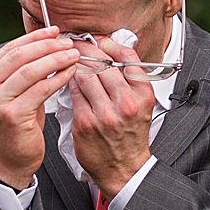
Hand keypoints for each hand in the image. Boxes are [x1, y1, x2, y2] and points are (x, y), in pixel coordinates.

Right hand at [0, 27, 81, 189]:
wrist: (9, 161)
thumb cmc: (16, 126)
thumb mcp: (12, 94)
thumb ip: (21, 71)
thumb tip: (47, 42)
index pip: (9, 49)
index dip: (34, 38)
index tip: (54, 31)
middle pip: (18, 56)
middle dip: (46, 46)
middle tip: (67, 42)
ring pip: (29, 70)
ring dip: (54, 59)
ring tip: (72, 55)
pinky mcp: (11, 115)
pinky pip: (39, 90)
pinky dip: (57, 78)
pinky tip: (70, 73)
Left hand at [67, 37, 155, 198]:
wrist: (125, 169)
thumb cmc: (131, 136)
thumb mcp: (142, 104)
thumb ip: (130, 79)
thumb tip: (111, 51)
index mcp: (142, 94)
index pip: (127, 57)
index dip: (110, 44)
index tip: (100, 40)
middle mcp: (126, 103)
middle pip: (102, 63)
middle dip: (86, 48)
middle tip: (76, 42)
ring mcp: (105, 114)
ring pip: (85, 76)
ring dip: (74, 63)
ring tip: (67, 57)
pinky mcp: (86, 123)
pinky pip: (74, 93)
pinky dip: (69, 82)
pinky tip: (66, 77)